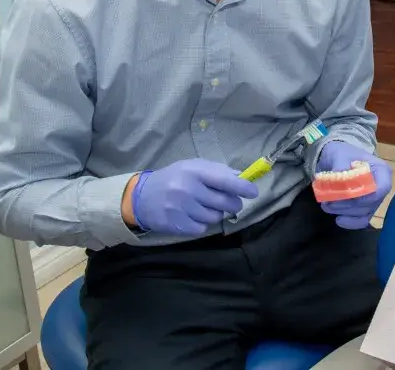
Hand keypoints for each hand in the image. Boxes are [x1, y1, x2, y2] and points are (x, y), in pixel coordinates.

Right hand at [128, 159, 258, 236]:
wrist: (141, 196)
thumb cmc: (173, 178)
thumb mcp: (192, 167)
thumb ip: (216, 170)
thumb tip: (240, 176)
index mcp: (194, 172)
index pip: (224, 180)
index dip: (242, 187)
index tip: (253, 192)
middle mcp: (187, 190)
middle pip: (223, 202)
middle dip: (233, 203)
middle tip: (232, 203)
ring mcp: (180, 209)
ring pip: (214, 217)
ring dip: (216, 213)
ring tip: (206, 206)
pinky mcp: (175, 225)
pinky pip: (201, 228)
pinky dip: (202, 223)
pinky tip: (194, 215)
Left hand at [316, 141, 391, 229]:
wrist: (336, 159)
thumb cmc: (341, 154)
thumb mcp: (339, 154)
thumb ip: (340, 166)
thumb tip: (339, 180)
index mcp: (381, 170)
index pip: (381, 189)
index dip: (363, 195)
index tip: (343, 194)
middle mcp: (382, 187)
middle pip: (370, 203)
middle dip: (347, 205)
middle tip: (327, 202)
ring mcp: (375, 199)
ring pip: (363, 213)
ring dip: (344, 212)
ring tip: (326, 205)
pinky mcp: (366, 208)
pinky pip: (362, 220)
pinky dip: (350, 222)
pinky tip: (338, 219)